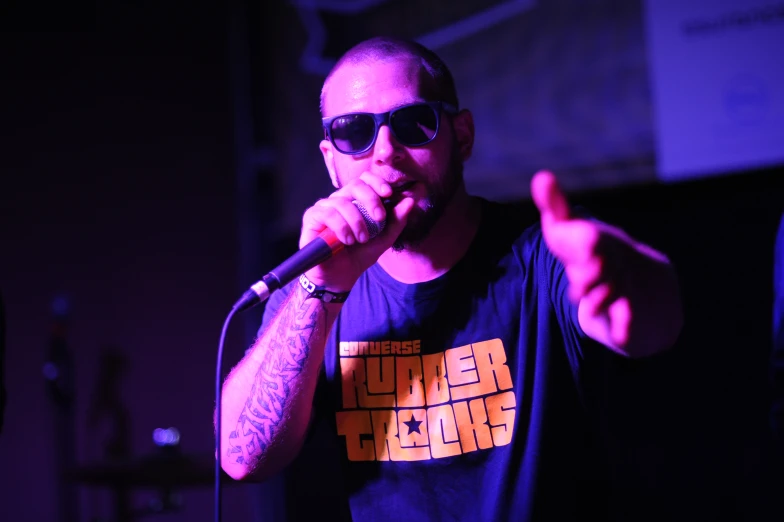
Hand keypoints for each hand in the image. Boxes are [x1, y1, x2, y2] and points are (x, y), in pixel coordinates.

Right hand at [300, 172, 414, 292]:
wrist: (340, 277)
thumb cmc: (359, 256)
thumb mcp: (383, 239)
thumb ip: (396, 221)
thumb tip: (410, 201)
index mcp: (356, 201)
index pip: (365, 179)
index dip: (377, 182)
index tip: (389, 194)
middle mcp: (339, 200)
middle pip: (355, 185)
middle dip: (371, 200)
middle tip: (379, 219)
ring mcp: (324, 207)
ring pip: (342, 201)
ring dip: (357, 221)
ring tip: (361, 239)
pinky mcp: (311, 218)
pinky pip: (328, 213)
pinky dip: (341, 226)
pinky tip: (347, 240)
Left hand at [531, 171, 663, 349]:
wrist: (650, 286)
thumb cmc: (598, 255)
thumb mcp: (572, 232)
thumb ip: (556, 207)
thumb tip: (542, 175)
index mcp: (599, 241)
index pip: (589, 237)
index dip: (580, 238)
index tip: (570, 236)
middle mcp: (615, 263)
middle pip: (602, 265)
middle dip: (590, 272)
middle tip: (578, 282)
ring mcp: (625, 288)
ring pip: (613, 293)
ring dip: (601, 298)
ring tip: (589, 306)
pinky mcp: (630, 315)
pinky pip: (629, 320)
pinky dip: (625, 326)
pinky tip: (621, 333)